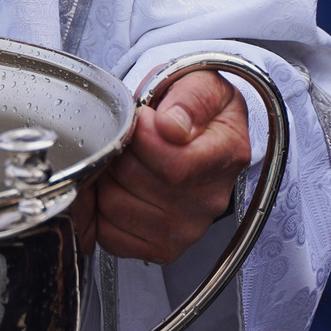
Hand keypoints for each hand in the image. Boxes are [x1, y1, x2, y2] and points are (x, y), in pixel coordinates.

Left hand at [79, 70, 249, 264]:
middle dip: (122, 151)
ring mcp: (188, 229)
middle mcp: (212, 200)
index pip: (176, 165)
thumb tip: (172, 127)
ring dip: (109, 178)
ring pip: (115, 205)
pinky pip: (109, 234)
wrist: (193, 130)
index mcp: (227, 155)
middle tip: (132, 138)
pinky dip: (102, 210)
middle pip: (137, 182)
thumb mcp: (199, 82)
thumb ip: (190, 98)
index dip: (143, 136)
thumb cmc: (192, 106)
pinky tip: (119, 187)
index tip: (142, 117)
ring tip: (126, 160)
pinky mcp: (162, 248)